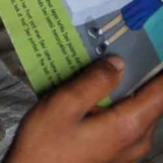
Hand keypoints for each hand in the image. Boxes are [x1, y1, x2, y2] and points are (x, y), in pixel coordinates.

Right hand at [8, 57, 162, 162]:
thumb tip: (118, 62)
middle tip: (117, 52)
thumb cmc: (45, 143)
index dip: (162, 70)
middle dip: (140, 75)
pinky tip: (91, 97)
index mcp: (128, 125)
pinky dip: (116, 105)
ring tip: (100, 70)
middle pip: (152, 101)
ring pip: (138, 111)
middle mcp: (137, 140)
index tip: (155, 46)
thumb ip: (94, 81)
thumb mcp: (63, 105)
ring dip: (125, 90)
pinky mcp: (115, 155)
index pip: (162, 93)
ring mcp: (127, 151)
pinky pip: (126, 123)